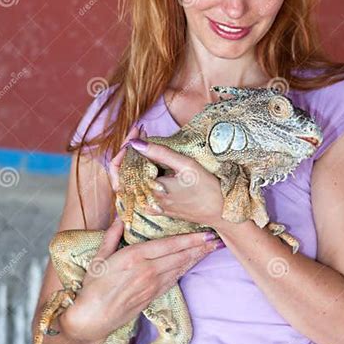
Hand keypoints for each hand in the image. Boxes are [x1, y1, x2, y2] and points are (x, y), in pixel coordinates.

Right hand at [60, 217, 220, 343]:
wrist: (92, 319)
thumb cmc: (93, 288)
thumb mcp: (99, 258)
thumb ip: (111, 237)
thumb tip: (119, 219)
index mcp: (134, 257)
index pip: (169, 245)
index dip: (189, 239)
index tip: (204, 232)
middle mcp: (147, 270)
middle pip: (179, 256)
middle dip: (199, 246)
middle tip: (216, 239)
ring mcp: (152, 285)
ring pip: (180, 267)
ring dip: (196, 257)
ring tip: (210, 249)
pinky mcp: (153, 296)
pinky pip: (174, 280)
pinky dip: (186, 270)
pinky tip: (193, 263)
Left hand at [110, 136, 225, 228]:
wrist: (219, 212)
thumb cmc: (207, 189)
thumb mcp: (186, 165)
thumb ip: (160, 153)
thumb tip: (135, 143)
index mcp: (149, 191)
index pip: (123, 167)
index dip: (127, 146)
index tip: (137, 131)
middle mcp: (146, 201)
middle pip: (124, 174)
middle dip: (130, 150)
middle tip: (140, 132)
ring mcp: (150, 206)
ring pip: (131, 181)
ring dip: (134, 160)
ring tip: (143, 141)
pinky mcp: (156, 209)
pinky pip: (140, 188)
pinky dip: (141, 172)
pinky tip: (150, 159)